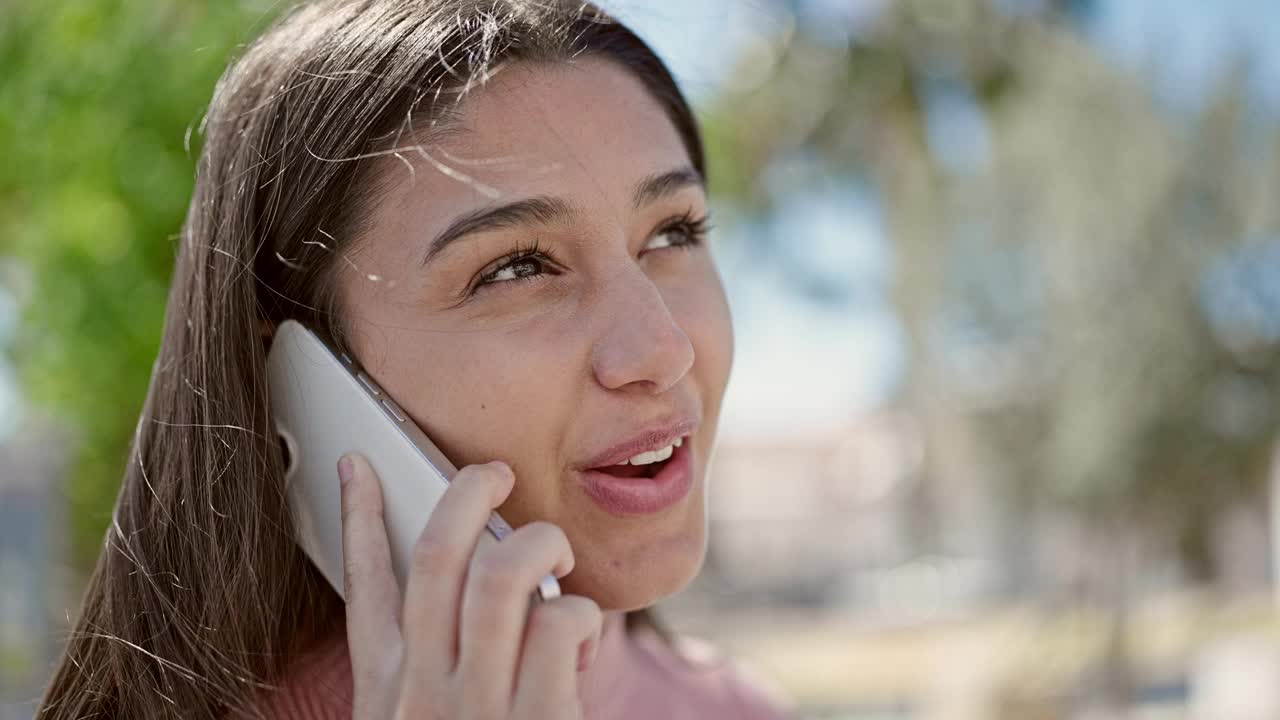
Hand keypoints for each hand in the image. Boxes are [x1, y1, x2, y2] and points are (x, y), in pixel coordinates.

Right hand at [337, 453, 601, 718]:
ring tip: (558, 562)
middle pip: (435, 556)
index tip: (358, 466)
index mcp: (386, 693)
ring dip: (540, 546)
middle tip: (497, 474)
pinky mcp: (537, 717)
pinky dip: (583, 615)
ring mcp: (477, 704)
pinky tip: (584, 644)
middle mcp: (421, 692)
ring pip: (500, 575)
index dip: (358, 518)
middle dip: (467, 493)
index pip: (364, 589)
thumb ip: (438, 665)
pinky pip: (559, 623)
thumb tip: (481, 588)